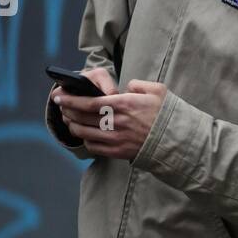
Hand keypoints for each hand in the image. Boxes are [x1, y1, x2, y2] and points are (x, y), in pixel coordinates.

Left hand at [52, 78, 167, 159]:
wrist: (178, 141)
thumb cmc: (167, 114)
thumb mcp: (157, 90)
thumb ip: (138, 84)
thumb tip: (126, 87)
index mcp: (125, 104)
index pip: (89, 102)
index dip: (71, 100)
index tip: (60, 96)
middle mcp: (118, 122)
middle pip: (82, 117)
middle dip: (67, 111)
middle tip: (60, 107)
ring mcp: (117, 139)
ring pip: (85, 133)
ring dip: (73, 126)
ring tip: (69, 120)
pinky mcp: (119, 152)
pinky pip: (94, 147)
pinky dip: (86, 141)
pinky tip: (85, 135)